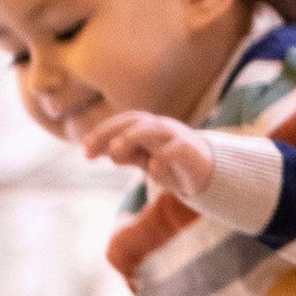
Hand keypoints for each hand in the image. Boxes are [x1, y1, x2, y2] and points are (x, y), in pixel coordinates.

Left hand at [83, 108, 215, 199]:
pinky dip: (164, 157)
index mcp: (148, 128)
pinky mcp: (191, 152)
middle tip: (91, 150)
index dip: (102, 133)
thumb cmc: (173, 164)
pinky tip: (152, 171)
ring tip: (116, 152)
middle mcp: (160, 128)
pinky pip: (177, 150)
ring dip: (132, 138)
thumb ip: (127, 154)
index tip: (85, 150)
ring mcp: (176, 137)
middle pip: (134, 122)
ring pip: (153, 130)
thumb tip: (104, 151)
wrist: (210, 173)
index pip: (123, 123)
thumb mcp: (146, 159)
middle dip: (111, 133)